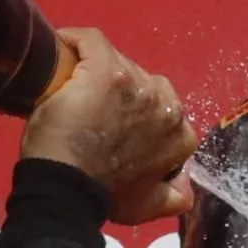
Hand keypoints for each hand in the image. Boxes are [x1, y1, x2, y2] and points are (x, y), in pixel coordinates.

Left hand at [21, 28, 197, 224]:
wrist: (66, 188)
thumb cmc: (103, 196)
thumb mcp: (148, 205)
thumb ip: (173, 196)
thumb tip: (186, 191)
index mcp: (181, 134)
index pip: (159, 111)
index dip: (132, 115)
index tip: (108, 125)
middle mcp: (167, 103)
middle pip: (140, 83)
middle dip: (116, 93)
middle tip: (88, 111)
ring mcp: (138, 82)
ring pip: (114, 63)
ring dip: (93, 73)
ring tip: (69, 93)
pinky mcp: (105, 67)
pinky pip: (90, 41)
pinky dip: (74, 43)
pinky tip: (61, 53)